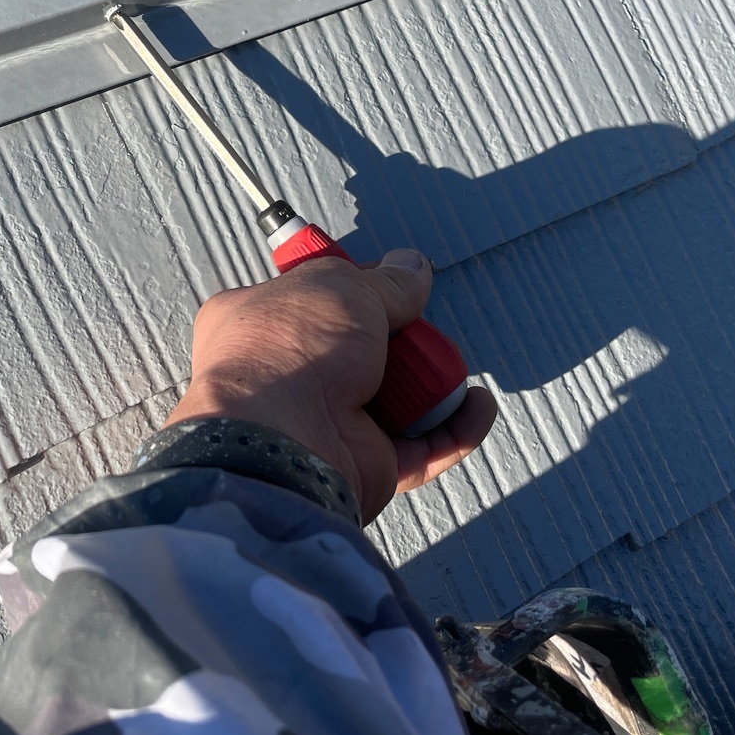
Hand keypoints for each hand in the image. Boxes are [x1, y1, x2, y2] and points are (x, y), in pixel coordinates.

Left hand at [165, 249, 498, 522]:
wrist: (281, 437)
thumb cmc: (289, 349)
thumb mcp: (341, 286)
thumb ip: (384, 281)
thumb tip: (413, 268)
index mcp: (256, 323)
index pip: (308, 300)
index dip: (350, 289)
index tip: (387, 282)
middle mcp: (284, 376)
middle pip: (359, 353)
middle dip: (399, 343)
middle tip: (419, 331)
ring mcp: (322, 425)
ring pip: (393, 402)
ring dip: (432, 385)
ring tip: (449, 367)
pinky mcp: (359, 466)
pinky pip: (419, 450)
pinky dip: (454, 430)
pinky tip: (477, 406)